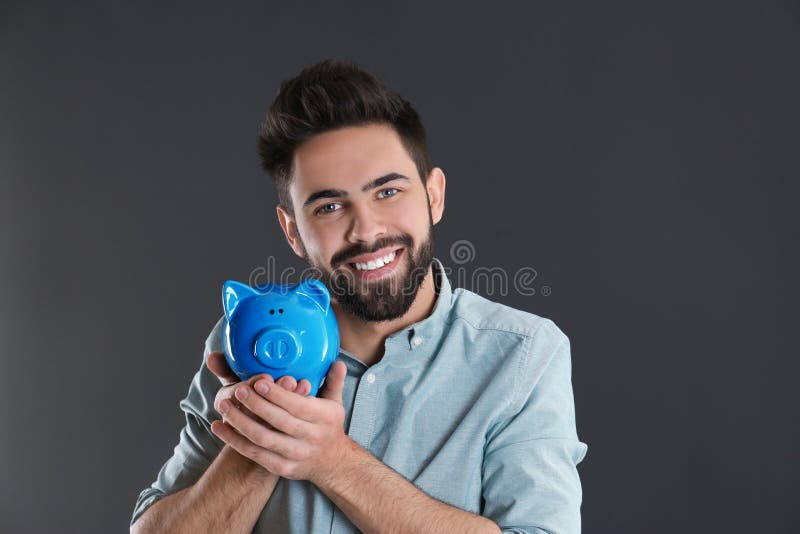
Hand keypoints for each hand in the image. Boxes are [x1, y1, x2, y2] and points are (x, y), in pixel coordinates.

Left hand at [210, 360, 348, 484]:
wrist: (331, 463)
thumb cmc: (328, 426)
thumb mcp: (335, 403)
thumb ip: (334, 381)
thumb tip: (337, 360)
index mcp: (324, 417)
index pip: (298, 405)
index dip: (277, 394)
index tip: (259, 381)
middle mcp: (311, 437)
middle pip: (279, 421)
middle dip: (256, 405)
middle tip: (238, 390)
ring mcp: (296, 454)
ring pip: (263, 439)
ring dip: (240, 422)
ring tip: (225, 406)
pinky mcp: (282, 468)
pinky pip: (254, 454)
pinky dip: (234, 441)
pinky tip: (219, 427)